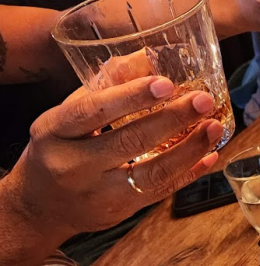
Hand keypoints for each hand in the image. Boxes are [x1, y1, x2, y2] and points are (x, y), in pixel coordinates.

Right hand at [5, 76, 221, 240]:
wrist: (40, 206)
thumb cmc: (60, 147)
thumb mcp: (67, 115)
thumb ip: (105, 86)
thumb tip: (149, 55)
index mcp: (55, 131)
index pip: (93, 110)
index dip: (130, 96)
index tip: (165, 83)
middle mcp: (73, 165)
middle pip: (129, 141)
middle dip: (172, 119)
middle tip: (203, 100)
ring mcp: (98, 193)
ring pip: (151, 173)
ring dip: (190, 149)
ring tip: (214, 126)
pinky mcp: (119, 211)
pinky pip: (160, 192)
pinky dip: (189, 172)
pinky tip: (209, 154)